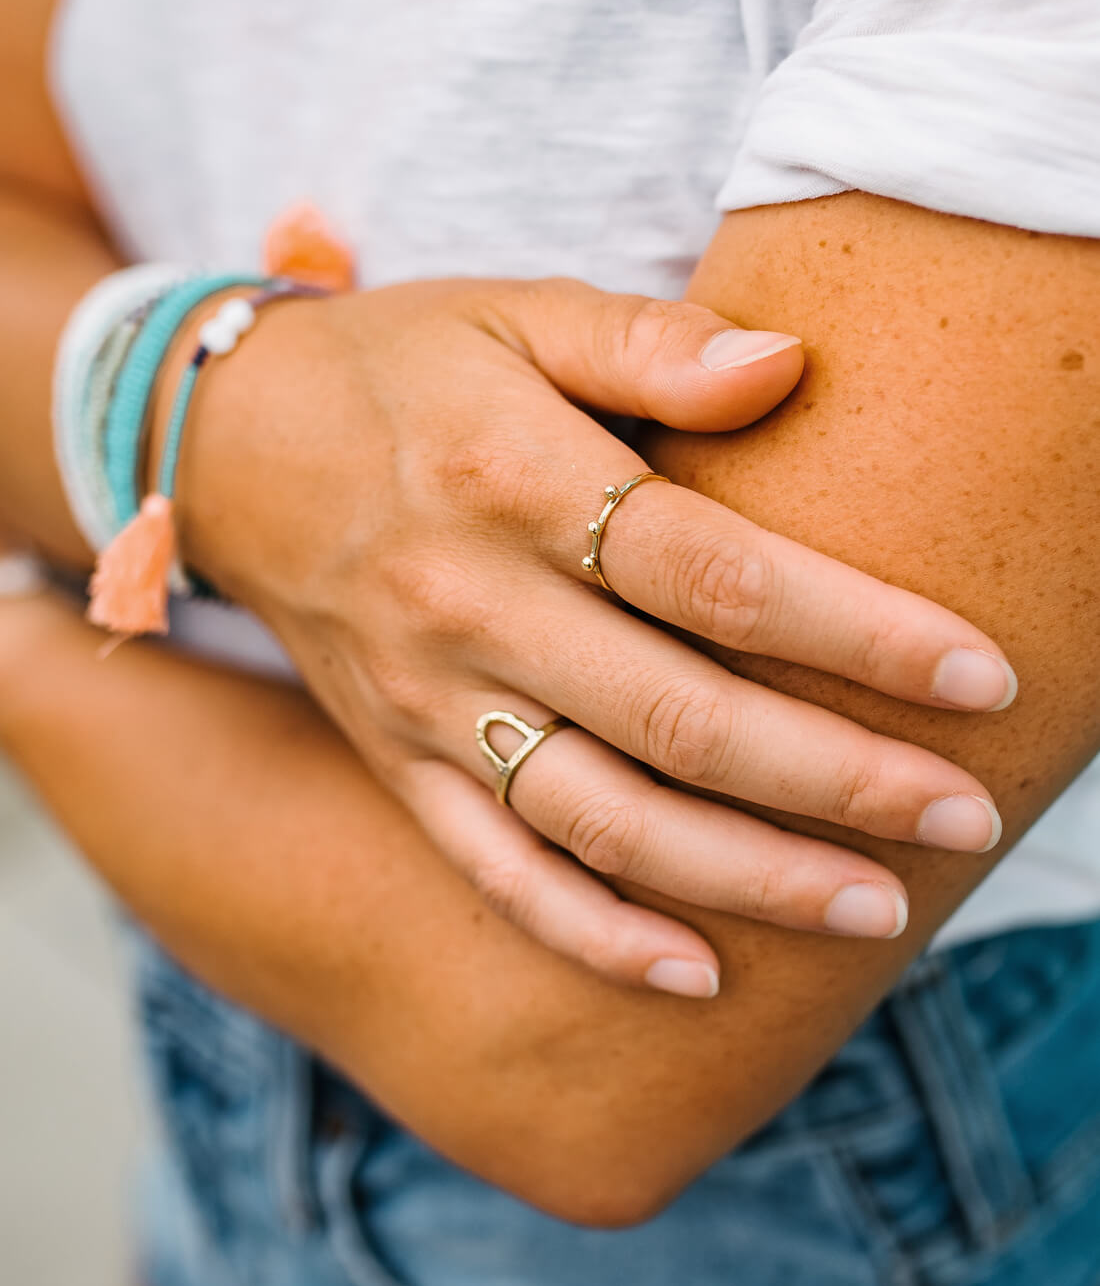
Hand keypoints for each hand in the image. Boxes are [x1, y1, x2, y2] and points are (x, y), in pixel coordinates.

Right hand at [172, 277, 1014, 995]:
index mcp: (514, 480)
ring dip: (746, 877)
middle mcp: (471, 606)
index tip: (977, 675)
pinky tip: (696, 975)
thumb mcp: (513, 310)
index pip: (714, 575)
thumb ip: (651, 343)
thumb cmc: (398, 366)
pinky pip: (494, 868)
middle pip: (679, 719)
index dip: (855, 633)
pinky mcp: (398, 760)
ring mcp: (429, 701)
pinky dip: (590, 933)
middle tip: (968, 816)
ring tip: (876, 909)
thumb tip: (789, 366)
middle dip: (838, 779)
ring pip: (602, 819)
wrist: (224, 444)